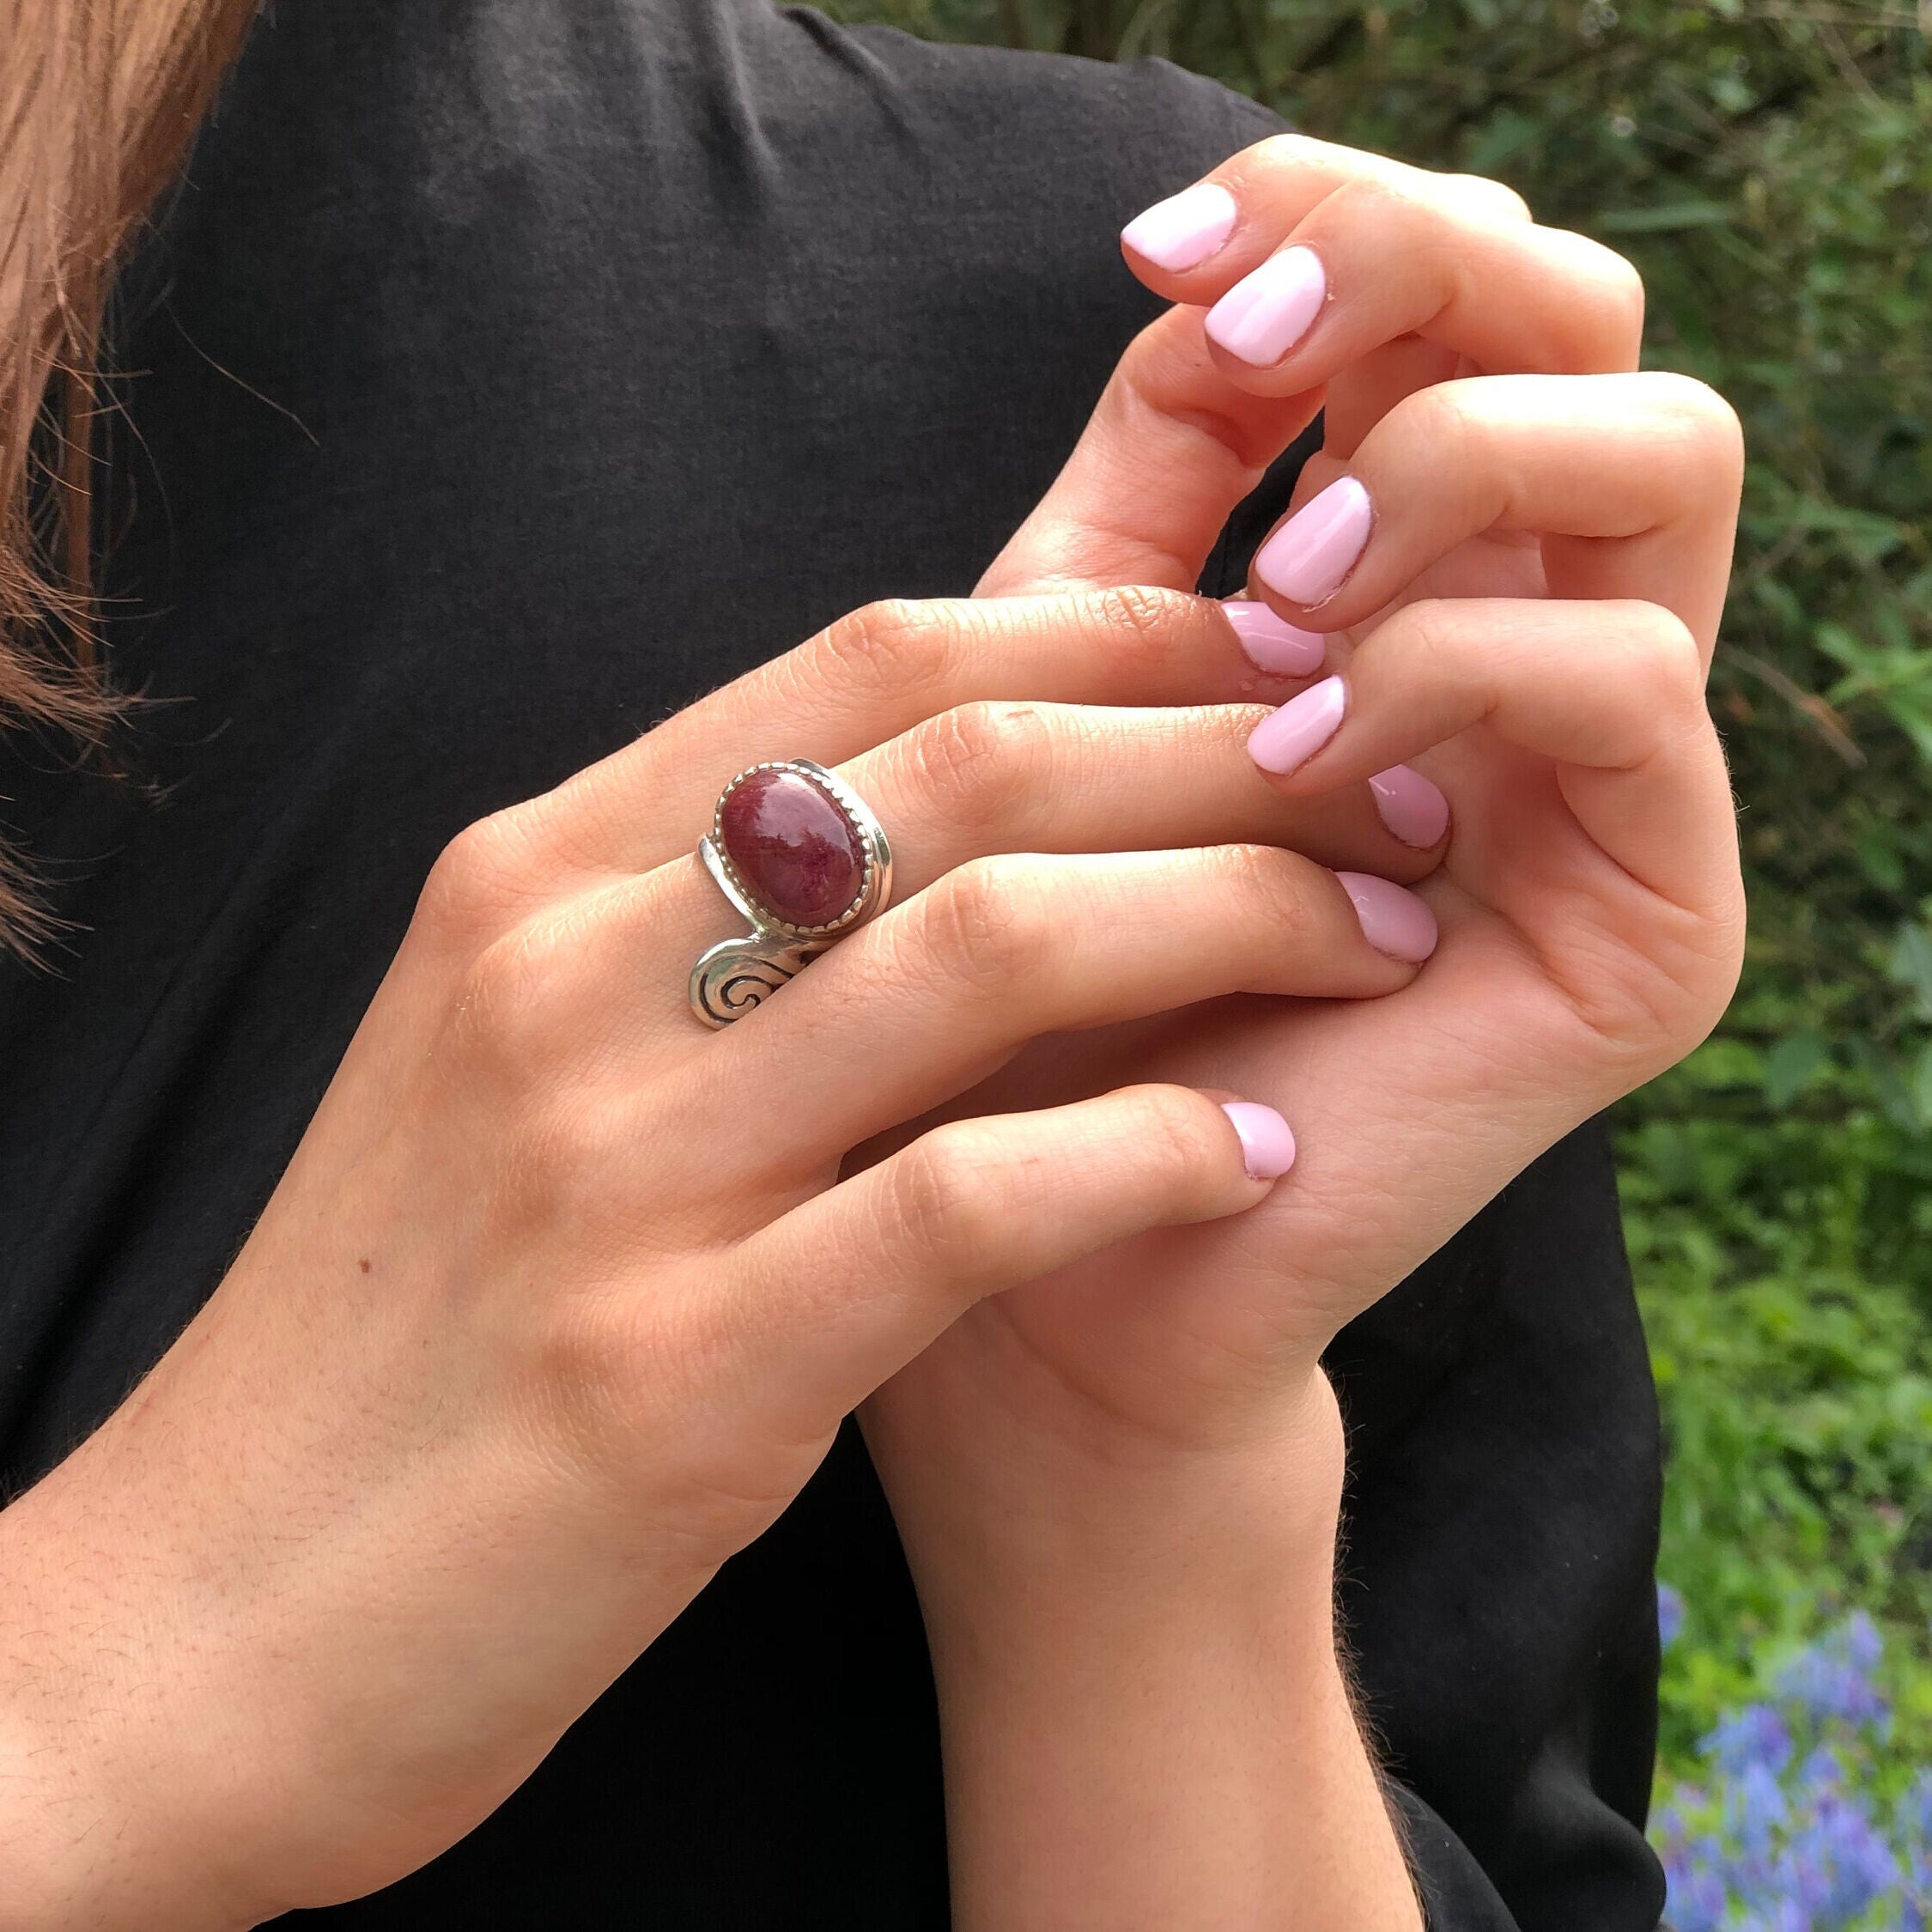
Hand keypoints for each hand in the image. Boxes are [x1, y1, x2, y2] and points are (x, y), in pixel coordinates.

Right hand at [0, 574, 1445, 1923]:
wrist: (221, 1605)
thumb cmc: (411, 1323)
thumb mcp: (520, 1061)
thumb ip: (687, 920)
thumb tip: (918, 809)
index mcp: (539, 872)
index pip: (876, 659)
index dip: (1112, 636)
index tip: (1269, 671)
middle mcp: (568, 974)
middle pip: (966, 766)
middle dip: (1224, 758)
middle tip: (1386, 794)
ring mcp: (615, 1166)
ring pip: (991, 947)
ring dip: (1235, 922)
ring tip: (1376, 941)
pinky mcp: (673, 1371)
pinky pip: (969, 1202)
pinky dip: (1145, 1155)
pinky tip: (1257, 1155)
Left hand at [863, 128, 1743, 1601]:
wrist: (1045, 1241)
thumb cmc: (1024, 964)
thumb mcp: (1068, 682)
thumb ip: (1152, 489)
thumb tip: (1196, 274)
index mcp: (1416, 577)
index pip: (1462, 304)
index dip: (1340, 218)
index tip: (1163, 245)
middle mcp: (1540, 651)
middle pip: (1595, 331)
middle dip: (1419, 280)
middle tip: (1245, 345)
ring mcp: (1618, 786)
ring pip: (1666, 461)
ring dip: (1454, 465)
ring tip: (1290, 586)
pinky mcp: (1650, 920)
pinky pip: (1628, 685)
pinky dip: (1459, 664)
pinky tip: (1309, 744)